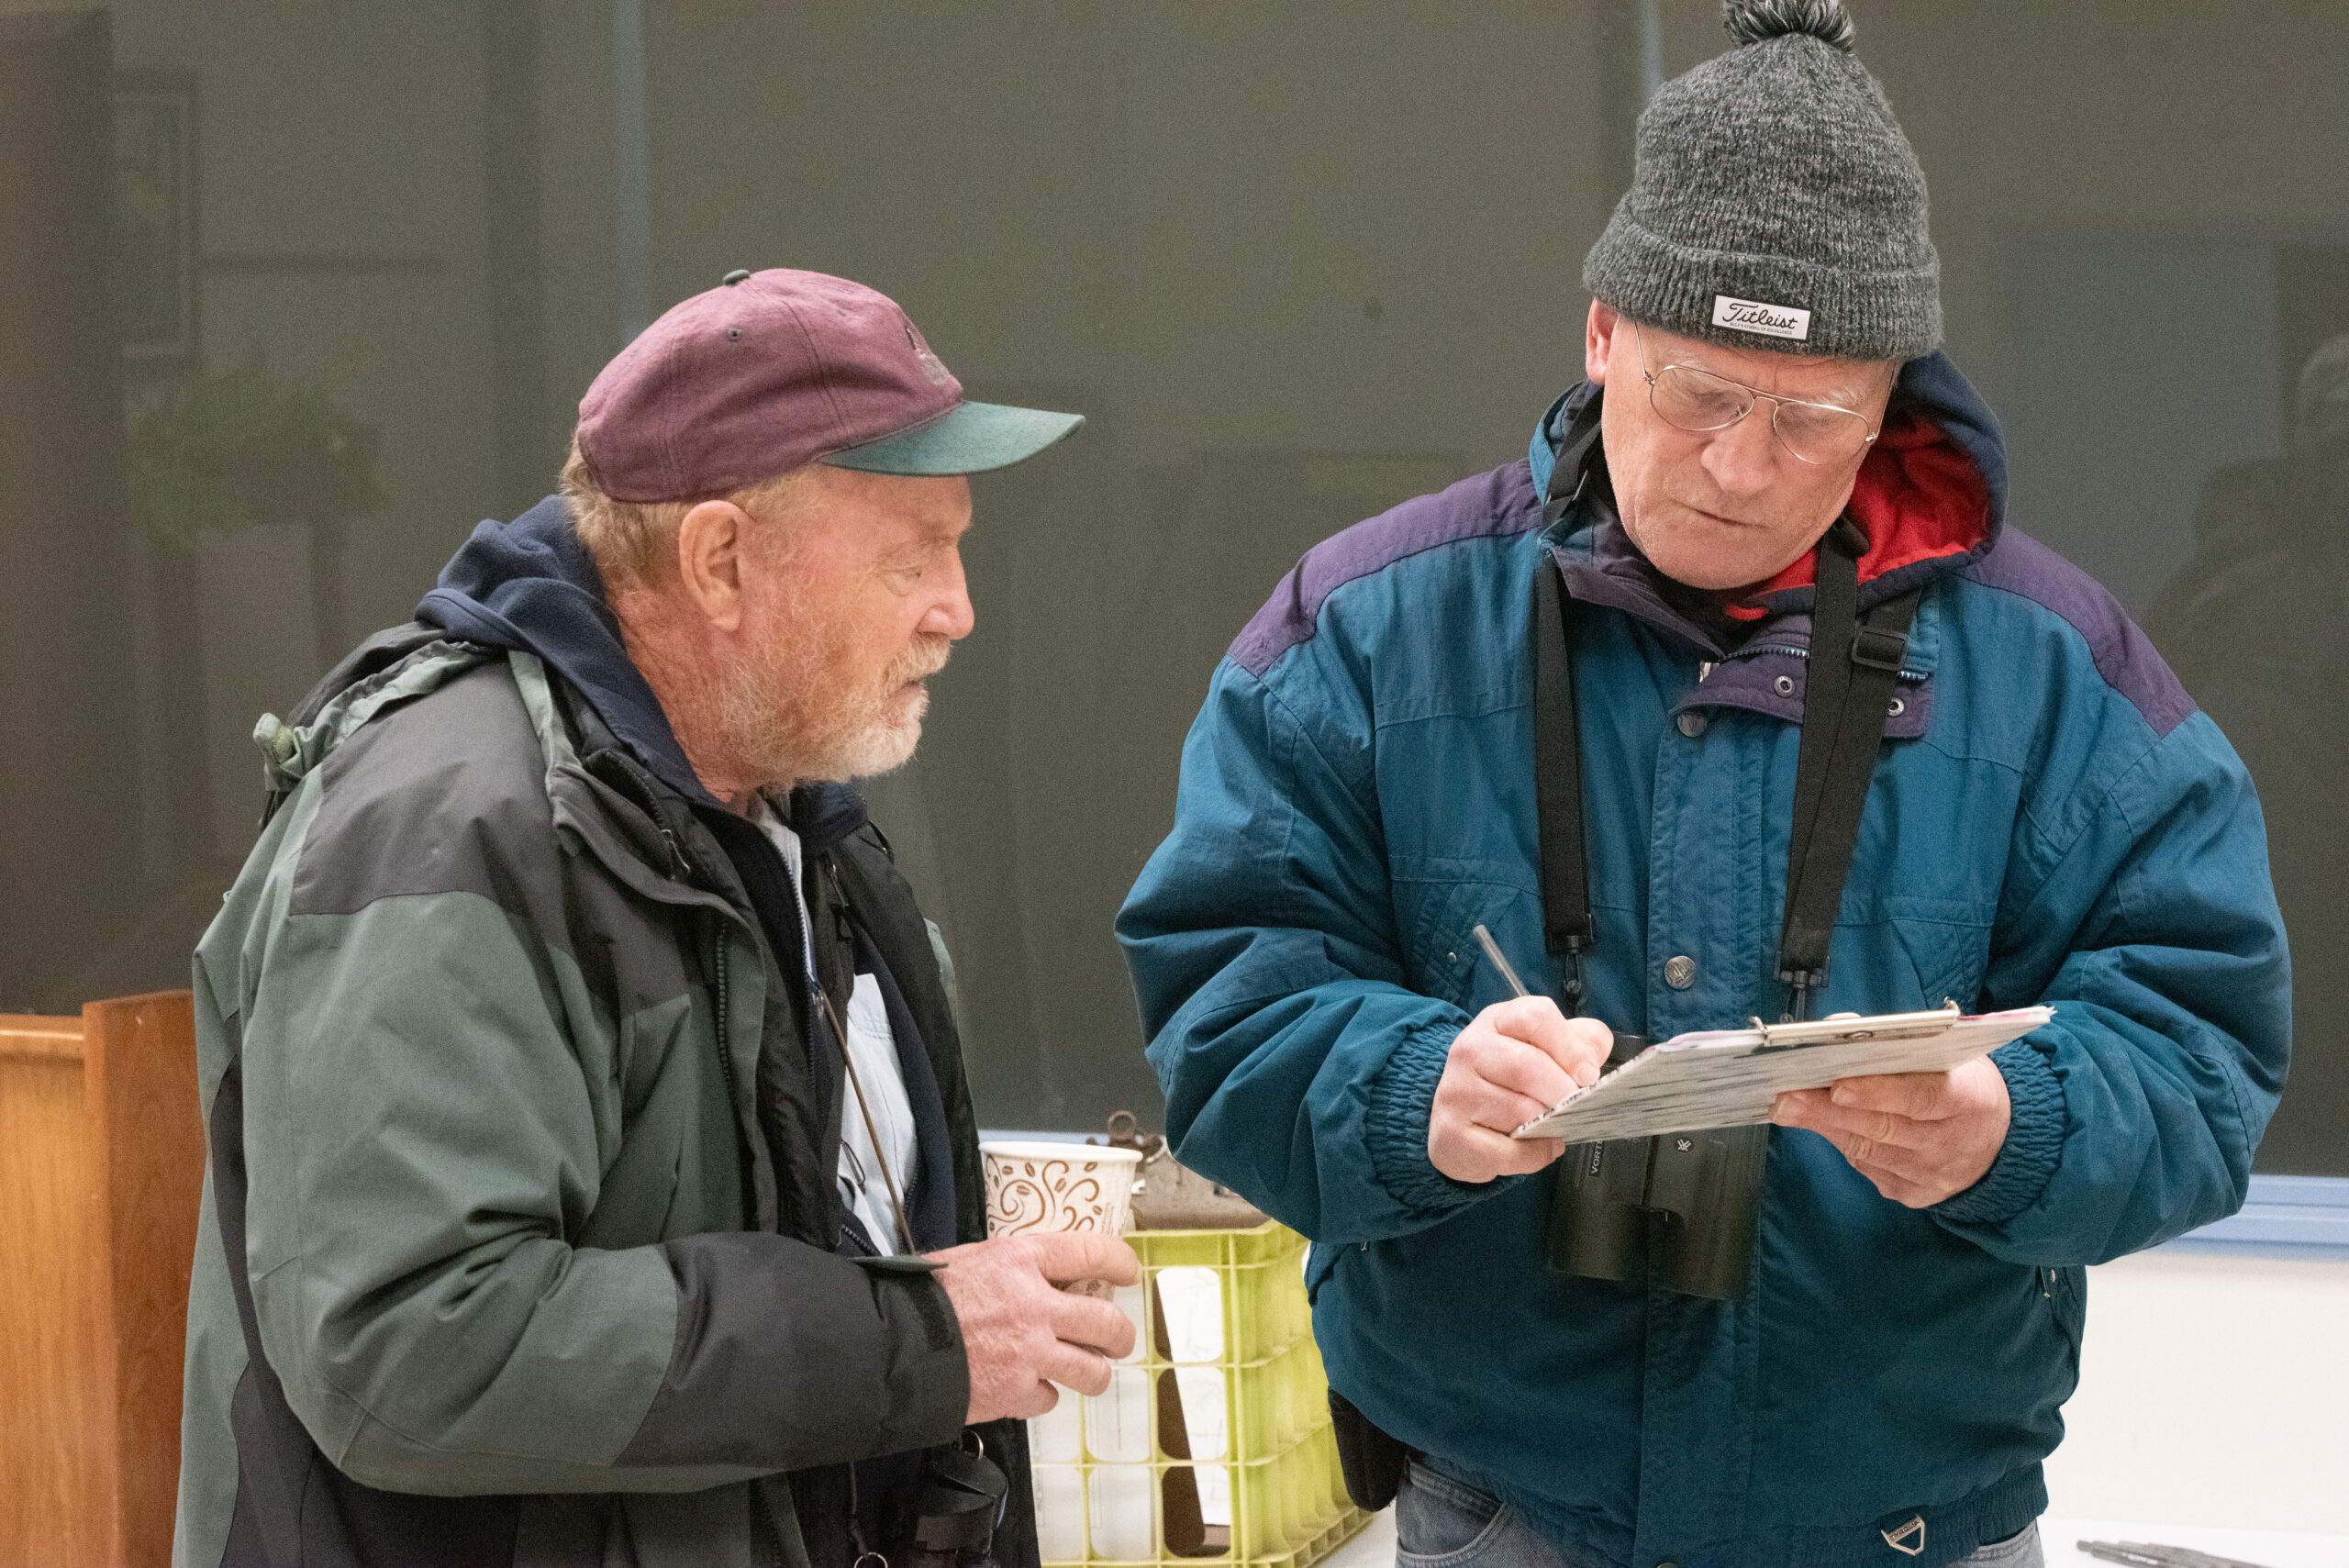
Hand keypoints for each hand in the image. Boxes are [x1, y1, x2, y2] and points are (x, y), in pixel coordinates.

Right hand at [929, 1231, 1141, 1422]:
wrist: (891, 1348)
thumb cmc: (920, 1301)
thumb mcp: (968, 1260)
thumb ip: (1008, 1268)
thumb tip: (1032, 1274)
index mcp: (1020, 1261)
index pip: (1090, 1252)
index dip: (1118, 1262)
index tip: (1127, 1271)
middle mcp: (1035, 1306)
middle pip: (1106, 1322)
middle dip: (1120, 1334)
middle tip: (1118, 1339)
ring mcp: (1031, 1353)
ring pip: (1093, 1371)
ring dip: (1094, 1373)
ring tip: (1088, 1372)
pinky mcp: (1018, 1393)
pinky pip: (1051, 1399)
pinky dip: (1043, 1396)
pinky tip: (1028, 1388)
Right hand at [1428, 996, 1612, 1183]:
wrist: (1458, 1122)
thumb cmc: (1508, 1082)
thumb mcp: (1543, 1050)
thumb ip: (1579, 1043)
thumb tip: (1593, 1058)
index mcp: (1497, 1021)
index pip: (1536, 1017)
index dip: (1570, 1047)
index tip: (1586, 1074)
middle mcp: (1470, 1049)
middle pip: (1528, 1065)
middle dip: (1562, 1093)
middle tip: (1575, 1107)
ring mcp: (1456, 1091)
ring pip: (1521, 1112)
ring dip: (1547, 1126)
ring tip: (1549, 1125)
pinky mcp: (1451, 1132)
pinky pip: (1510, 1151)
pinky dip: (1535, 1155)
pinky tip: (1534, 1146)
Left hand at [1771, 1054, 2011, 1206]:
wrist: (1999, 1140)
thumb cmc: (1963, 1085)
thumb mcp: (1948, 1055)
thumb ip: (1898, 1044)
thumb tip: (1837, 1032)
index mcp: (1969, 1100)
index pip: (1920, 1097)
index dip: (1877, 1093)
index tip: (1836, 1086)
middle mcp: (1952, 1144)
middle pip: (1883, 1128)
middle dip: (1828, 1111)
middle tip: (1786, 1097)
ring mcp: (1933, 1175)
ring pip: (1868, 1151)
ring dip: (1825, 1126)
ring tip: (1789, 1107)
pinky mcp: (1915, 1194)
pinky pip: (1869, 1168)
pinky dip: (1843, 1143)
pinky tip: (1823, 1124)